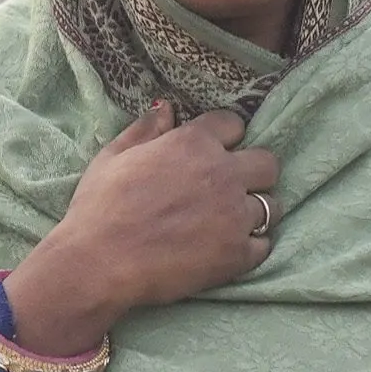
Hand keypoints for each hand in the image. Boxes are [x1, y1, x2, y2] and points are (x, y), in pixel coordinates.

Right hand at [8, 102, 284, 354]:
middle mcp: (224, 174)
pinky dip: (250, 247)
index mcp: (194, 144)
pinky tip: (229, 249)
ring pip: (271, 206)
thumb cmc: (99, 208)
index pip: (234, 124)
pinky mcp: (238, 254)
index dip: (224, 138)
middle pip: (268, 164)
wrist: (99, 264)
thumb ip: (145, 130)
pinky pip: (264, 245)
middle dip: (254, 172)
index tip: (214, 152)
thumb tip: (166, 107)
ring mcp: (235, 216)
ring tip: (229, 222)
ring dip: (254, 212)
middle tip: (231, 188)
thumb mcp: (113, 157)